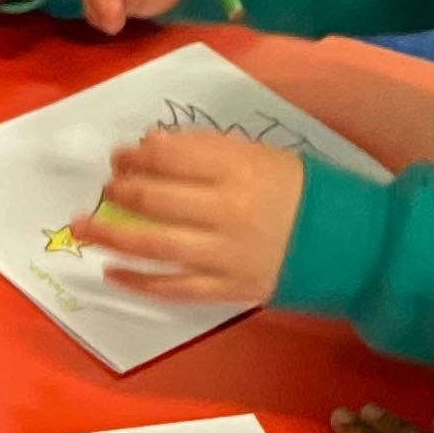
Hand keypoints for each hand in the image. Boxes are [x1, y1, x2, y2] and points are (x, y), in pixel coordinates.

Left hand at [71, 124, 303, 302]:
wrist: (352, 244)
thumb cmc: (306, 193)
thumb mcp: (264, 156)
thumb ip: (210, 149)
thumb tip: (152, 144)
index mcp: (239, 170)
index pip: (171, 157)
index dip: (136, 154)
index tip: (120, 155)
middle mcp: (226, 211)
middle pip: (154, 199)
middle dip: (119, 191)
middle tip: (104, 186)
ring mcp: (223, 254)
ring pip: (152, 245)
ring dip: (110, 234)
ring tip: (81, 225)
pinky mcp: (226, 289)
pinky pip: (172, 288)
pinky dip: (136, 282)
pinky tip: (110, 272)